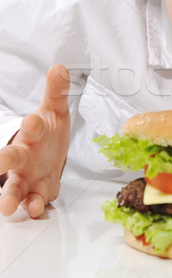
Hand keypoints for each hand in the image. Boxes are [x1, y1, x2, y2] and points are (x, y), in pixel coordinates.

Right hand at [0, 65, 69, 217]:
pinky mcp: (39, 190)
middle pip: (10, 158)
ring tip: (6, 207)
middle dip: (2, 161)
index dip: (32, 124)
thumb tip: (59, 68)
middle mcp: (24, 155)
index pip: (30, 127)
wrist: (48, 152)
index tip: (32, 121)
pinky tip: (35, 210)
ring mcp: (29, 175)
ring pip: (15, 187)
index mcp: (31, 133)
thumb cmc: (46, 131)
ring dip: (11, 196)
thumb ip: (56, 92)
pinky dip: (35, 205)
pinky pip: (35, 200)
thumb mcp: (55, 110)